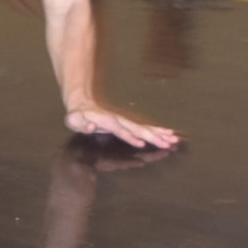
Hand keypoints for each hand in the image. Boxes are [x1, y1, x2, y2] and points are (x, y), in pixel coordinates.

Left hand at [64, 101, 179, 150]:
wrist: (83, 104)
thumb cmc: (77, 116)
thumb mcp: (74, 120)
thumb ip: (82, 124)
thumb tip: (92, 126)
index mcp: (106, 121)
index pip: (119, 129)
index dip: (129, 136)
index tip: (141, 143)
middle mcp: (118, 120)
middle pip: (136, 128)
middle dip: (152, 135)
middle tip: (167, 142)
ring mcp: (124, 121)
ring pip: (143, 127)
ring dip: (158, 134)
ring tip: (173, 139)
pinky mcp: (127, 124)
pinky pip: (144, 128)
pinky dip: (157, 131)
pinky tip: (168, 134)